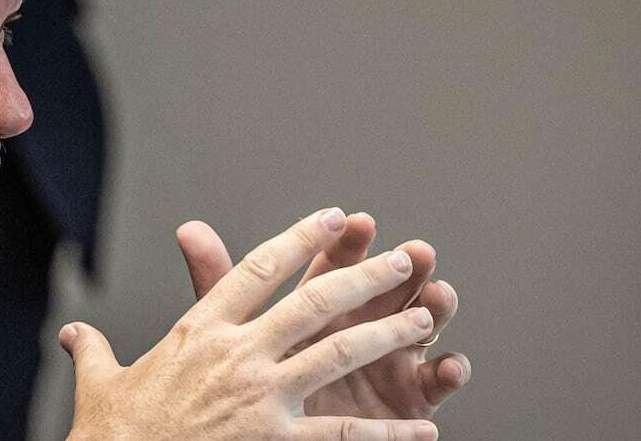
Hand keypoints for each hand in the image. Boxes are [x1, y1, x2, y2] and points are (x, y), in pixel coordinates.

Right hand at [60, 208, 441, 439]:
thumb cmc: (114, 436)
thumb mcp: (101, 383)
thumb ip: (93, 351)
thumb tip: (72, 334)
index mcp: (199, 331)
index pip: (257, 270)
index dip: (300, 239)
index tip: (332, 218)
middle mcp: (235, 355)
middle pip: (312, 301)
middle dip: (364, 276)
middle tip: (401, 256)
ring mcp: (259, 398)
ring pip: (338, 353)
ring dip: (387, 334)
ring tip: (424, 319)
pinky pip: (343, 435)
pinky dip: (387, 434)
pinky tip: (422, 429)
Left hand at [177, 213, 470, 421]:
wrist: (264, 434)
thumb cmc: (257, 381)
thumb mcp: (233, 330)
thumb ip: (219, 281)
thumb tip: (189, 230)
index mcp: (317, 304)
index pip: (333, 263)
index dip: (345, 243)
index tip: (353, 222)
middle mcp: (359, 324)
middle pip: (385, 287)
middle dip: (400, 268)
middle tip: (413, 252)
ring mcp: (388, 359)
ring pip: (419, 325)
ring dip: (434, 308)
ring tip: (438, 295)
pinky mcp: (408, 397)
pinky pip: (433, 386)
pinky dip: (447, 374)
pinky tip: (451, 363)